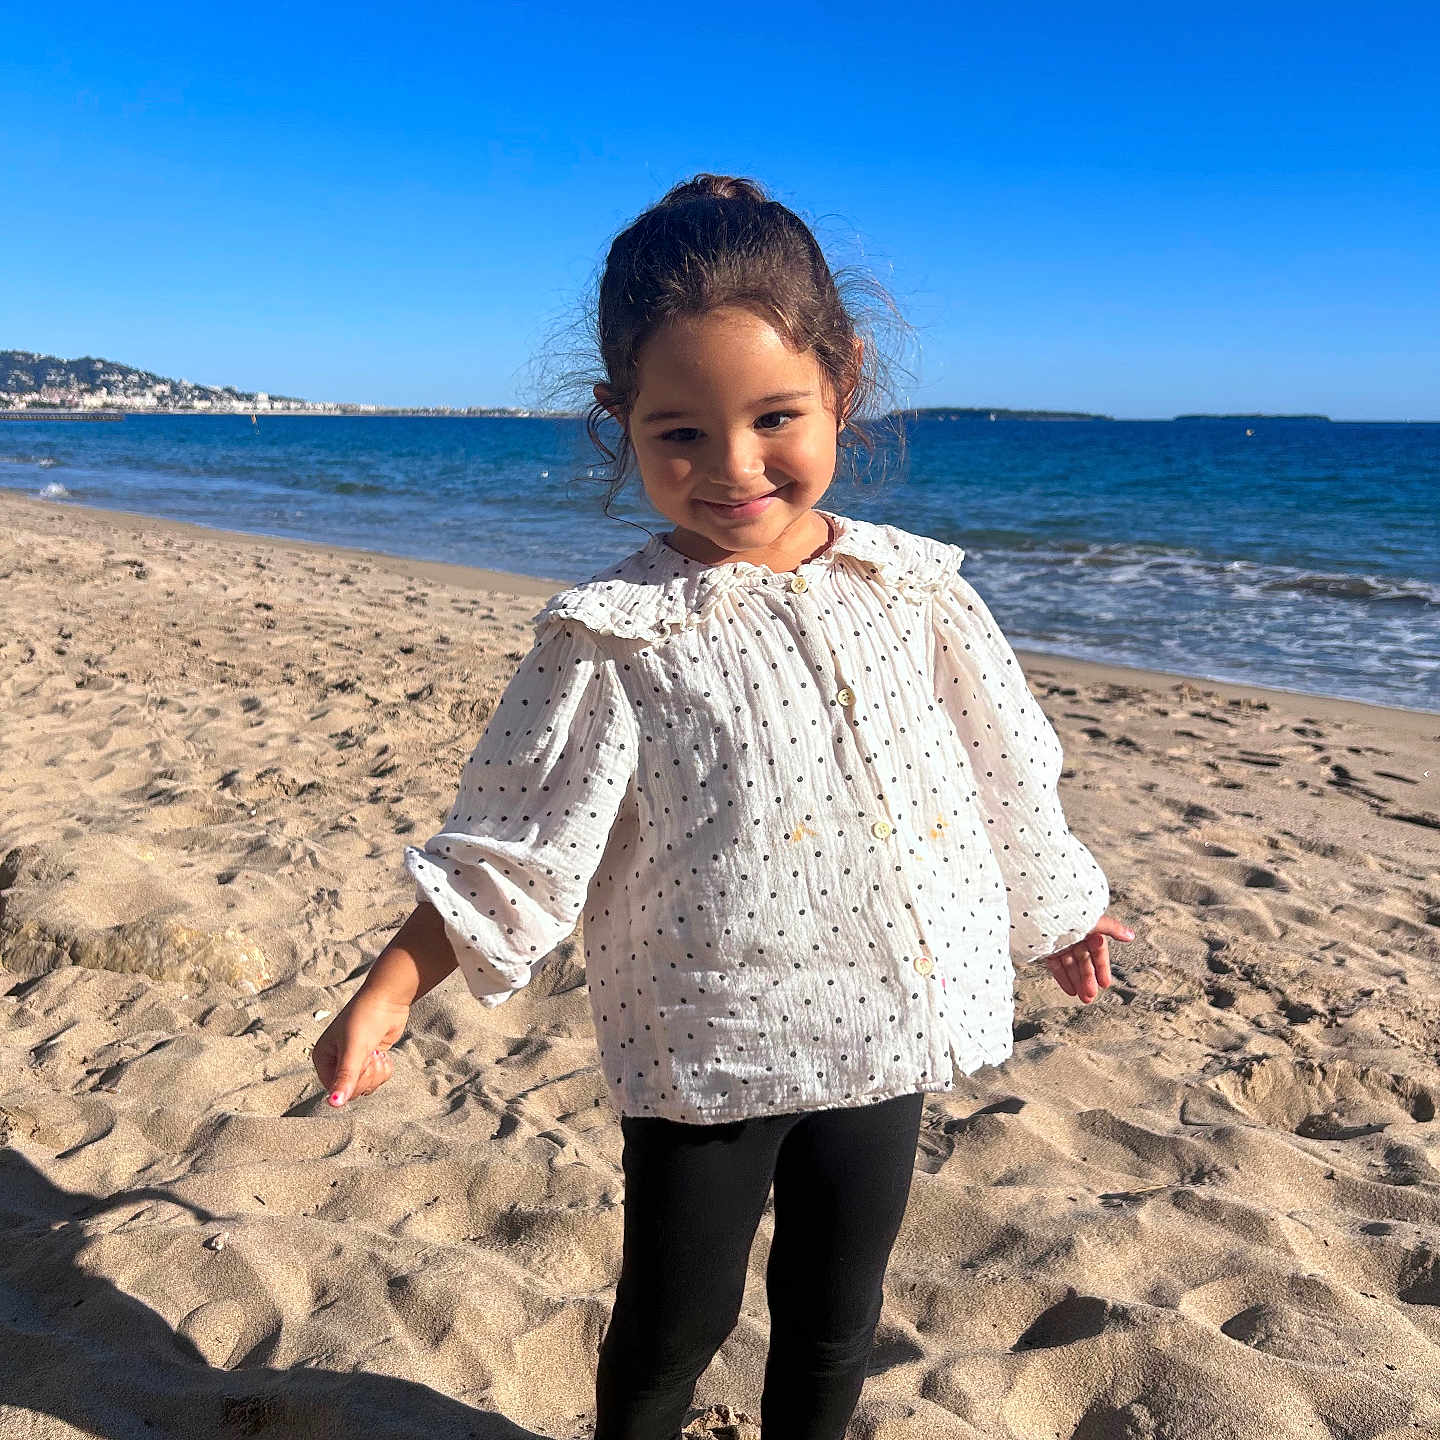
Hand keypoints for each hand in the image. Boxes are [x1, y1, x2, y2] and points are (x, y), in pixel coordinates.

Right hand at [311, 983, 410, 1106]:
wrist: (389, 999)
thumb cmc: (366, 1018)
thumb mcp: (355, 1049)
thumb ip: (345, 1077)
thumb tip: (334, 1103)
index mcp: (322, 1058)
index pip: (335, 1088)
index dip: (353, 1082)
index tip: (363, 1064)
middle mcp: (335, 1061)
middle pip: (351, 1089)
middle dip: (367, 1076)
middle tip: (372, 1056)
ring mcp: (353, 1060)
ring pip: (365, 1085)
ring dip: (377, 1073)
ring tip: (377, 1053)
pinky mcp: (369, 1059)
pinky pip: (376, 1078)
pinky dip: (383, 1069)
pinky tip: (383, 1053)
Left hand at [1041, 914, 1133, 1003]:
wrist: (1035, 911)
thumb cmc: (1066, 912)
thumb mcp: (1092, 921)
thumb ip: (1111, 928)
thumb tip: (1130, 935)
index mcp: (1086, 927)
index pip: (1098, 951)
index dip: (1101, 968)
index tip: (1105, 984)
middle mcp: (1073, 935)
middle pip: (1083, 960)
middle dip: (1088, 979)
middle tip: (1091, 996)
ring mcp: (1058, 941)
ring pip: (1070, 965)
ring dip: (1077, 981)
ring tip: (1083, 998)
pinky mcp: (1045, 947)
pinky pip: (1055, 964)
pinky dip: (1062, 977)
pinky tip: (1070, 990)